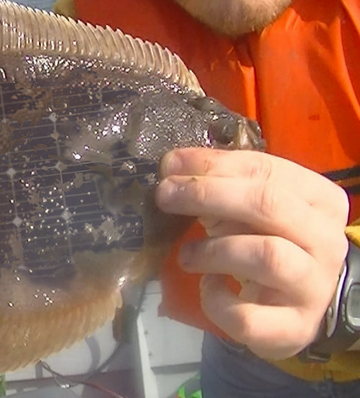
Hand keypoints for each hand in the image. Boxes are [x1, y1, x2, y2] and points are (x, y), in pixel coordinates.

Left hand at [155, 147, 349, 359]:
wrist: (298, 306)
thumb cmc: (270, 244)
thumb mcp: (254, 211)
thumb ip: (223, 186)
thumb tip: (173, 166)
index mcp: (320, 201)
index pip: (266, 170)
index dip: (213, 164)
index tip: (170, 165)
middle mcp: (326, 241)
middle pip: (268, 205)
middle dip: (208, 195)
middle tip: (165, 195)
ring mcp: (313, 287)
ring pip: (266, 256)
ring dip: (213, 250)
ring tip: (186, 255)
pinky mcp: (293, 328)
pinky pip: (247, 316)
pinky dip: (217, 301)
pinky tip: (207, 287)